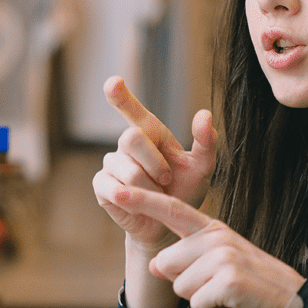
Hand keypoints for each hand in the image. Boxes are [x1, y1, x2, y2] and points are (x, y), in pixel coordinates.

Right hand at [93, 76, 216, 252]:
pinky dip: (131, 198)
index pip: (132, 110)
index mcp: (151, 133)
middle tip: (167, 179)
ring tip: (156, 195)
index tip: (113, 82)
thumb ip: (206, 142)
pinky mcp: (101, 185)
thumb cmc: (185, 192)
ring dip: (149, 187)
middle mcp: (127, 144)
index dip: (120, 96)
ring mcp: (112, 163)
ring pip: (127, 169)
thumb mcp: (202, 168)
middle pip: (131, 138)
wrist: (169, 225)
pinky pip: (112, 187)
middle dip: (154, 162)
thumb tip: (204, 113)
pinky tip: (138, 203)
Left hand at [113, 184, 305, 307]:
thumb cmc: (250, 285)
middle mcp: (216, 237)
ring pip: (180, 287)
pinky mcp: (228, 279)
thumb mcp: (217, 265)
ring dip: (200, 302)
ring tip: (227, 297)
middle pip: (166, 264)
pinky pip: (197, 305)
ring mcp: (223, 256)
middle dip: (185, 285)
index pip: (172, 210)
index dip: (143, 201)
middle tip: (217, 287)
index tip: (116, 190)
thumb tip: (155, 266)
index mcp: (212, 229)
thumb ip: (186, 260)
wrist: (291, 304)